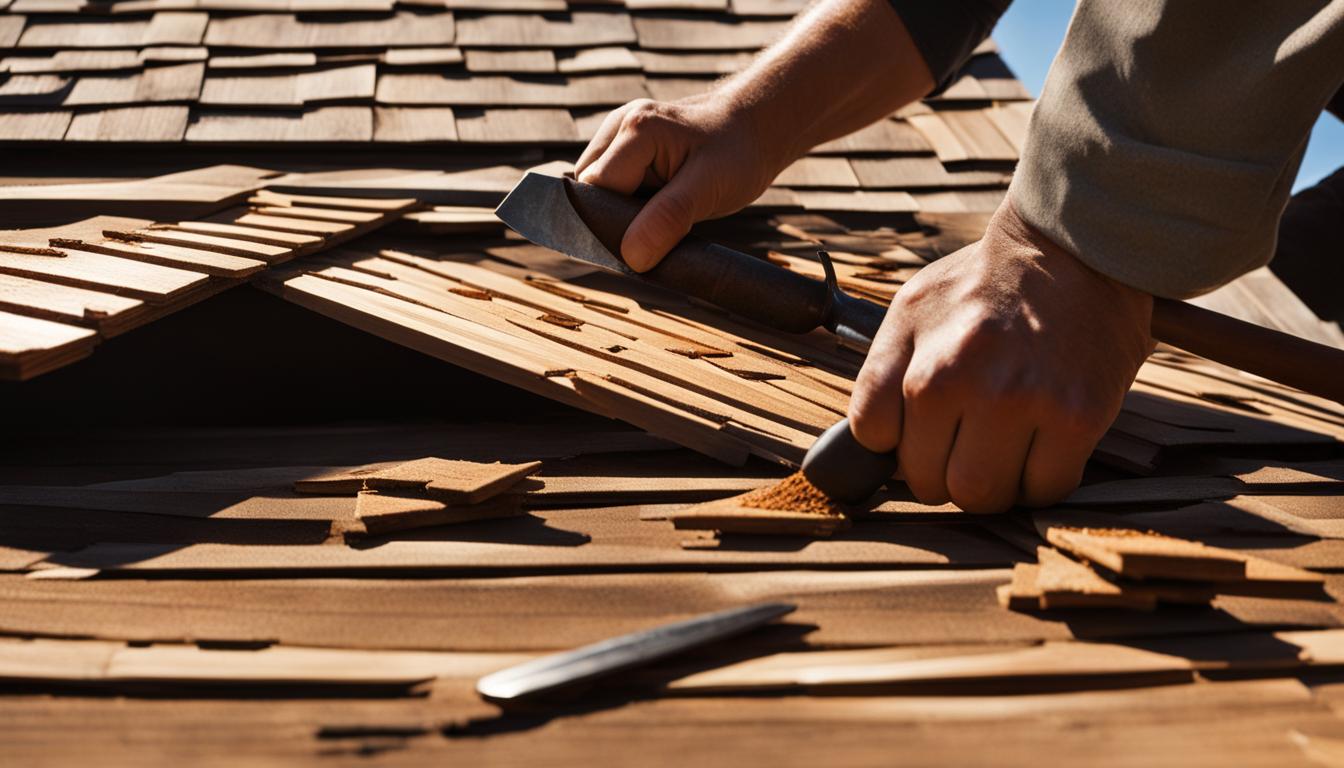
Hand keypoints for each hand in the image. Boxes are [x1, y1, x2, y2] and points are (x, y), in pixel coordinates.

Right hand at [575, 96, 788, 271]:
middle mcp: (619, 124)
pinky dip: (628, 202)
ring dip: (621, 210)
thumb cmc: (737, 153)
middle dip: (615, 217)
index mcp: (635, 129)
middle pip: (588, 190)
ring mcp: (619, 133)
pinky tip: (657, 203)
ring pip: (596, 190)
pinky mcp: (624, 147)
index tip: (643, 242)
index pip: (593, 192)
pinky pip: (611, 184)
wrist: (755, 129)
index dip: (611, 224)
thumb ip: (668, 218)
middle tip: (659, 227)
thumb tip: (631, 257)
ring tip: (663, 210)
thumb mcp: (709, 187)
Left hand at [848, 201, 1152, 512]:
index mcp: (917, 362)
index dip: (894, 436)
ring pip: (984, 498)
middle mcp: (963, 385)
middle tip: (965, 439)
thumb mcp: (911, 311)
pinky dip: (1041, 481)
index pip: (874, 440)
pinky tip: (1041, 444)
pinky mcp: (1077, 418)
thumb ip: (881, 374)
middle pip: (929, 483)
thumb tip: (869, 446)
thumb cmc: (984, 287)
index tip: (918, 424)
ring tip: (1002, 445)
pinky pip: (1045, 490)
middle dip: (942, 470)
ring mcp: (1022, 404)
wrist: (1075, 251)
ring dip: (990, 485)